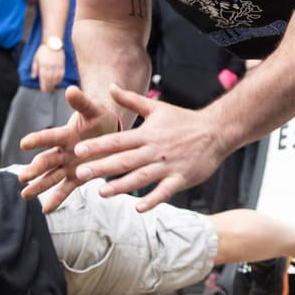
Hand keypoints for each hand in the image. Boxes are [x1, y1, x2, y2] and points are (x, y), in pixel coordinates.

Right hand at [17, 86, 118, 211]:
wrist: (110, 131)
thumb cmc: (99, 118)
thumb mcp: (93, 109)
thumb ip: (82, 102)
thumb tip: (71, 89)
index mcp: (66, 134)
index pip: (49, 136)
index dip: (38, 140)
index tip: (23, 143)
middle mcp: (63, 151)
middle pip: (47, 160)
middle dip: (35, 169)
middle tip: (23, 177)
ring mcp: (68, 166)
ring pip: (50, 177)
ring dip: (39, 186)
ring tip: (25, 195)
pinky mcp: (76, 177)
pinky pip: (65, 189)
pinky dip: (56, 199)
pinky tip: (45, 210)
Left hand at [31, 44, 65, 92]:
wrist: (53, 42)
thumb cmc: (43, 51)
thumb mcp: (36, 58)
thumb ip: (34, 68)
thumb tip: (33, 77)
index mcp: (43, 65)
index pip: (43, 77)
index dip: (44, 85)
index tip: (43, 89)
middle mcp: (51, 66)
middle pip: (50, 79)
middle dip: (48, 85)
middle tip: (47, 90)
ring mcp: (57, 65)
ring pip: (56, 77)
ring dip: (54, 83)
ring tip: (52, 87)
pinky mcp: (62, 64)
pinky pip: (62, 74)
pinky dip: (60, 79)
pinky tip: (58, 82)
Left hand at [71, 85, 230, 212]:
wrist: (215, 131)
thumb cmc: (184, 120)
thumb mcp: (157, 107)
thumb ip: (131, 99)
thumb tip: (111, 87)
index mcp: (147, 134)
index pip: (118, 140)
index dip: (98, 146)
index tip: (79, 151)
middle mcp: (154, 150)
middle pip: (124, 160)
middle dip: (102, 167)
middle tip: (81, 173)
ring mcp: (167, 165)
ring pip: (141, 177)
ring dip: (121, 186)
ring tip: (102, 193)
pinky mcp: (180, 178)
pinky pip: (164, 191)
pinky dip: (152, 199)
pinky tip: (139, 208)